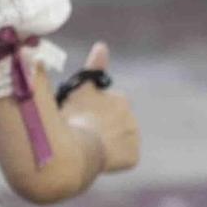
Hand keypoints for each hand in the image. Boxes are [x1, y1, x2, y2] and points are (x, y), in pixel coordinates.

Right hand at [62, 43, 139, 174]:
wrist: (77, 148)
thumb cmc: (72, 117)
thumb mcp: (79, 89)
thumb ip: (93, 67)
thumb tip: (102, 45)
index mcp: (120, 100)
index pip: (108, 106)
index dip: (93, 114)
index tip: (81, 120)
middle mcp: (131, 117)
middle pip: (115, 124)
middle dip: (102, 128)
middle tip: (82, 135)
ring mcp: (133, 139)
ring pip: (119, 141)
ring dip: (107, 144)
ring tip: (88, 149)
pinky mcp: (132, 157)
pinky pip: (124, 159)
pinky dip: (113, 161)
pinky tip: (98, 160)